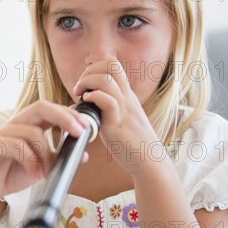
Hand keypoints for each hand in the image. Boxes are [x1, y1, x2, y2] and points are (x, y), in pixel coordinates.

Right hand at [0, 100, 89, 206]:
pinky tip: (33, 174)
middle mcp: (15, 124)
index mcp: (28, 125)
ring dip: (46, 154)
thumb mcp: (41, 165)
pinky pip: (17, 146)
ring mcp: (3, 133)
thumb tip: (84, 155)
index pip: (49, 109)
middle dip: (63, 117)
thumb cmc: (10, 173)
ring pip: (32, 132)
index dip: (69, 114)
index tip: (87, 127)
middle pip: (40, 107)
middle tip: (79, 132)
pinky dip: (30, 161)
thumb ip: (58, 157)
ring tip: (47, 172)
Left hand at [72, 59, 162, 173]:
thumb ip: (100, 110)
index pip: (114, 65)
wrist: (150, 162)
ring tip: (80, 95)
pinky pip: (108, 102)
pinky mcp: (118, 124)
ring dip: (87, 83)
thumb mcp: (117, 119)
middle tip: (80, 88)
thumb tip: (76, 105)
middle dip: (89, 71)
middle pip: (110, 65)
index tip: (85, 83)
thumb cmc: (131, 143)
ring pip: (106, 81)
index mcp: (127, 95)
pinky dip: (94, 99)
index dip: (95, 67)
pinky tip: (87, 106)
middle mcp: (127, 98)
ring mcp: (124, 110)